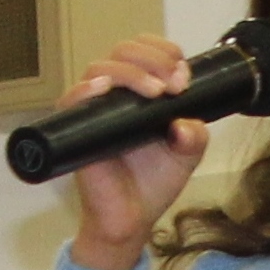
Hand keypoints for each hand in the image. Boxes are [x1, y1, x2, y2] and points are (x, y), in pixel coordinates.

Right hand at [65, 36, 208, 269]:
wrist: (132, 219)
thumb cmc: (153, 183)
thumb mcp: (187, 155)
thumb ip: (196, 136)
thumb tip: (186, 124)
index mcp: (139, 90)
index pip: (147, 51)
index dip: (166, 54)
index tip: (184, 79)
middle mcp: (114, 93)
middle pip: (124, 50)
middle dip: (153, 59)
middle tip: (174, 84)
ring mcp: (93, 109)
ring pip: (101, 68)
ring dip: (131, 73)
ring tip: (155, 92)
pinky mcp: (77, 128)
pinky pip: (73, 98)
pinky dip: (87, 89)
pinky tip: (105, 89)